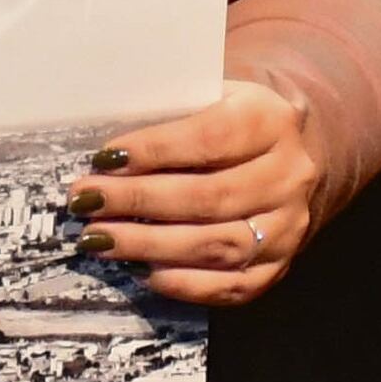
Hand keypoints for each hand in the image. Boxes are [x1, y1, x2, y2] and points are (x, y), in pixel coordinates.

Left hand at [65, 79, 327, 305]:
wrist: (293, 152)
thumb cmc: (229, 118)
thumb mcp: (211, 95)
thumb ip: (169, 114)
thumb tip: (105, 154)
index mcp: (271, 120)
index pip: (210, 138)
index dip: (155, 150)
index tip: (104, 159)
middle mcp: (289, 175)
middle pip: (209, 197)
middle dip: (139, 201)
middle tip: (87, 202)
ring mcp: (288, 226)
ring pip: (219, 245)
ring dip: (151, 246)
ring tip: (99, 239)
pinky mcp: (280, 266)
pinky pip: (232, 286)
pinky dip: (184, 283)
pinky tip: (141, 271)